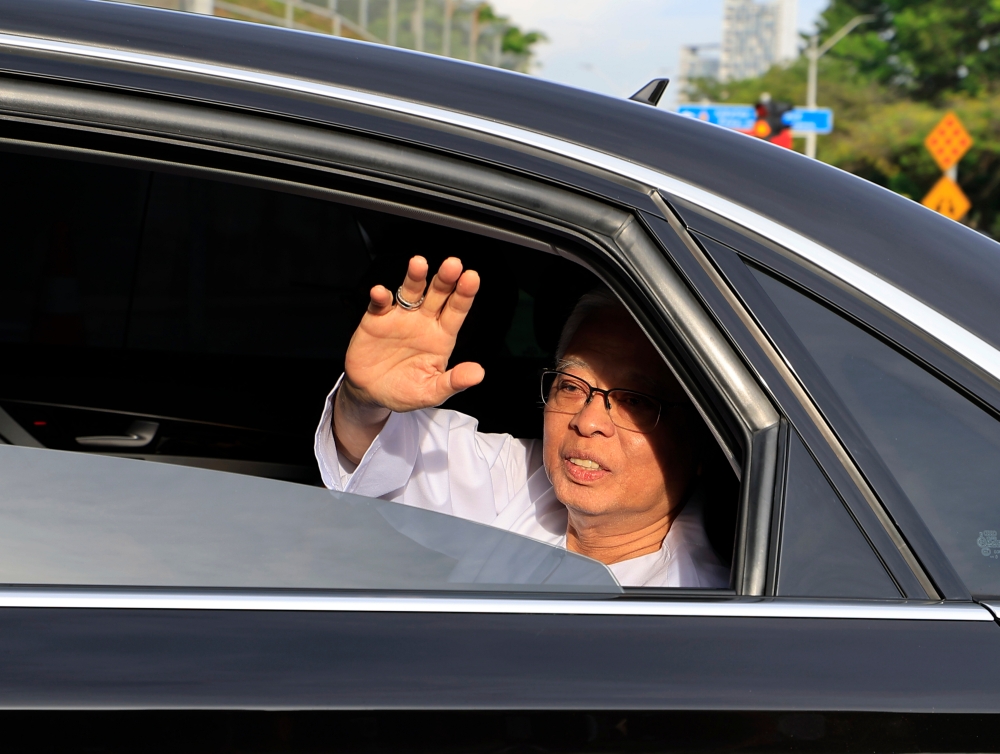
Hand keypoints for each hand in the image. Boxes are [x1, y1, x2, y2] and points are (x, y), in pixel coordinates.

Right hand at [333, 256, 483, 462]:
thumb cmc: (404, 391)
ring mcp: (400, 317)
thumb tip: (478, 374)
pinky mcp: (376, 320)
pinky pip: (379, 304)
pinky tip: (381, 293)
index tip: (472, 278)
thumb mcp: (431, 392)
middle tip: (453, 264)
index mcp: (441, 336)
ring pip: (410, 292)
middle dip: (445, 279)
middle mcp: (423, 321)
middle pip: (437, 294)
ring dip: (415, 277)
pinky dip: (380, 297)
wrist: (370, 393)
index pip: (456, 311)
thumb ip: (453, 382)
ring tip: (419, 264)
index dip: (464, 294)